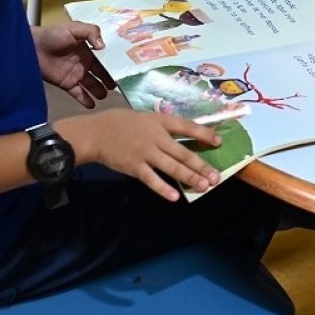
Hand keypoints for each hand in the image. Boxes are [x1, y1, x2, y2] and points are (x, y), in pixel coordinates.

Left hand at [33, 21, 113, 107]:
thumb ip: (91, 32)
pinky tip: (92, 104)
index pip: (105, 58)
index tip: (125, 69)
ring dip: (99, 90)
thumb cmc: (53, 34)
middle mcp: (85, 63)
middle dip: (110, 79)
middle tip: (118, 86)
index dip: (114, 64)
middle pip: (101, 73)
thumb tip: (103, 46)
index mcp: (89, 50)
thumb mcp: (74, 28)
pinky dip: (85, 100)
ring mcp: (76, 74)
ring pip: (92, 85)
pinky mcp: (66, 84)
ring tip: (105, 95)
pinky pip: (78, 93)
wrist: (32, 46)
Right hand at [88, 109, 223, 200]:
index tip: (219, 141)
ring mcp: (145, 153)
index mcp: (160, 121)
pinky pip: (152, 180)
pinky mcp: (134, 167)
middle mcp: (156, 137)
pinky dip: (163, 188)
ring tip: (204, 186)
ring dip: (189, 177)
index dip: (204, 134)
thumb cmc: (122, 123)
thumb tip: (185, 134)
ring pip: (172, 167)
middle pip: (183, 153)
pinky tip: (175, 197)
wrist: (96, 133)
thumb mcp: (146, 117)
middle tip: (216, 177)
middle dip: (201, 165)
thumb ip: (164, 126)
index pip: (186, 126)